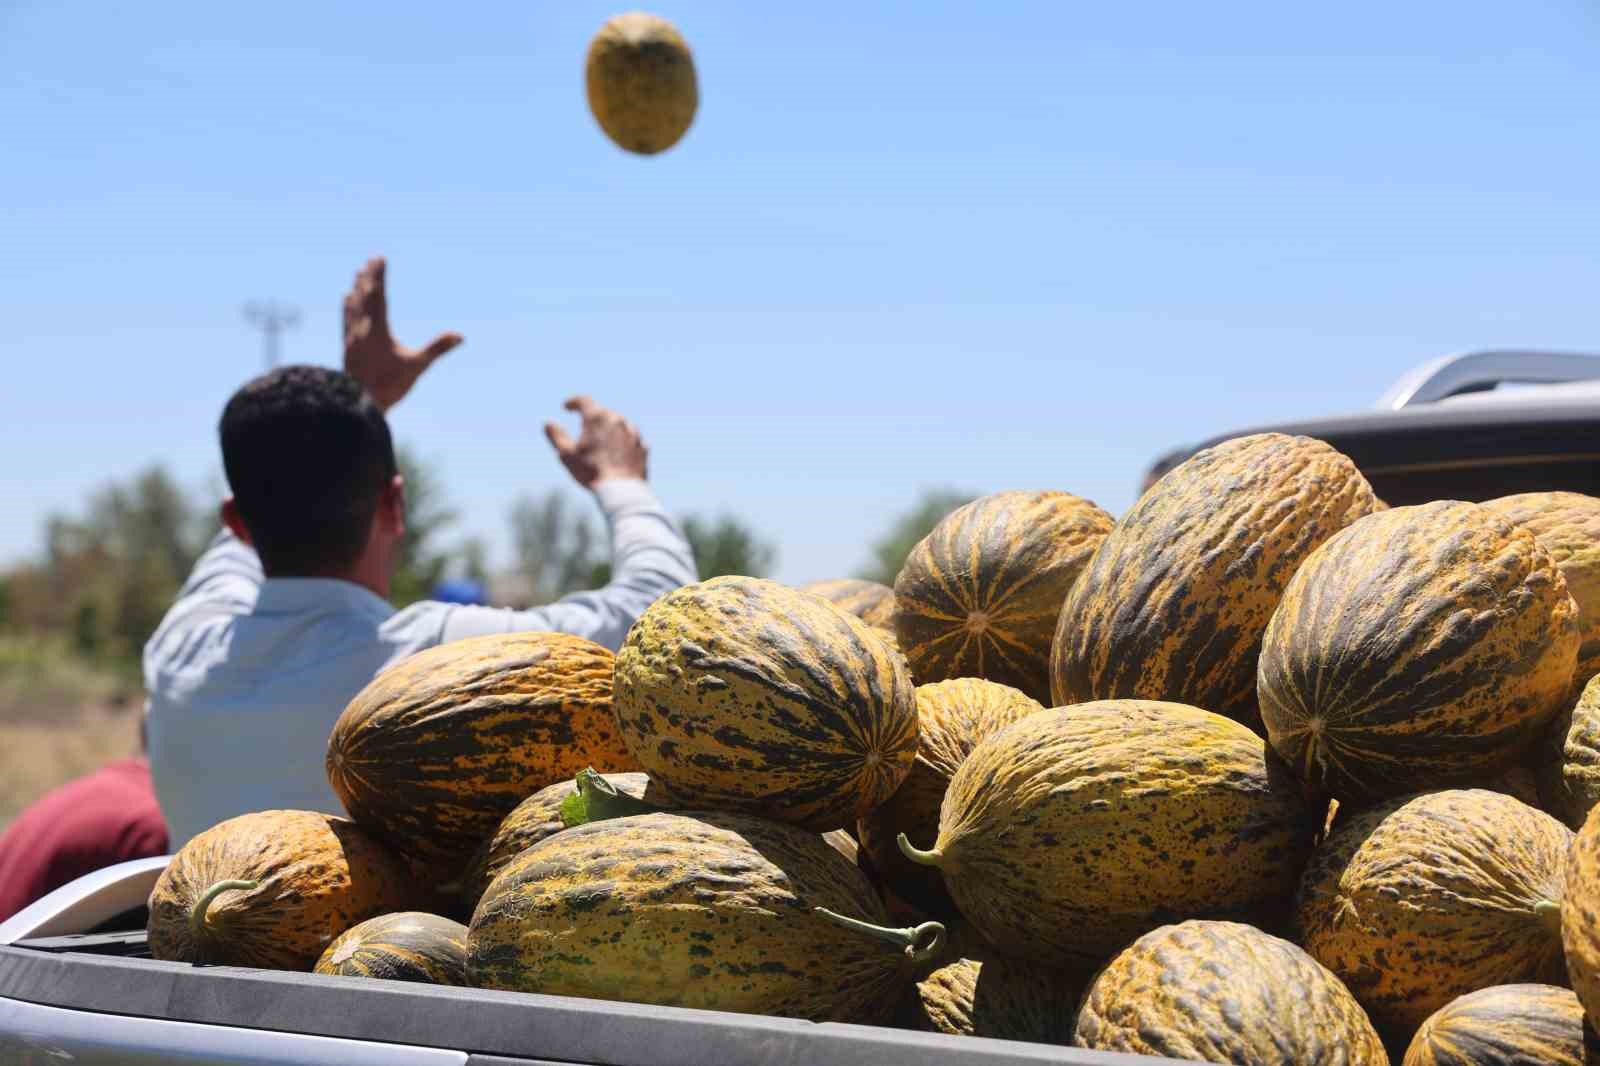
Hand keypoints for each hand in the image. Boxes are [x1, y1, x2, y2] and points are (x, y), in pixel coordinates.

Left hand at [342, 257, 461, 410]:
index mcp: (377, 330)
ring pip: (353, 307)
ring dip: (357, 289)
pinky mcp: (347, 348)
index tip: (380, 258)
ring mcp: (351, 339)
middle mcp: (361, 330)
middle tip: (371, 260)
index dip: (379, 276)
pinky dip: (348, 306)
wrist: (359, 403)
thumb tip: (460, 336)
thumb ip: (438, 349)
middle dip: (368, 277)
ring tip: (358, 275)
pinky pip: (346, 320)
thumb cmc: (389, 385)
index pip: (379, 296)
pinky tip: (347, 300)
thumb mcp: (417, 366)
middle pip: (364, 297)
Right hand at [544, 396, 648, 488]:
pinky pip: (629, 439)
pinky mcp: (642, 446)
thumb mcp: (566, 454)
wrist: (622, 490)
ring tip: (600, 443)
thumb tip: (548, 424)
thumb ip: (556, 436)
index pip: (583, 401)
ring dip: (608, 430)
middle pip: (602, 413)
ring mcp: (633, 432)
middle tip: (583, 428)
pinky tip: (616, 454)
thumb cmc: (591, 471)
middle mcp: (618, 420)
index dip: (573, 402)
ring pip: (618, 425)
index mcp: (597, 417)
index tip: (567, 407)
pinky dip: (621, 442)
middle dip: (592, 418)